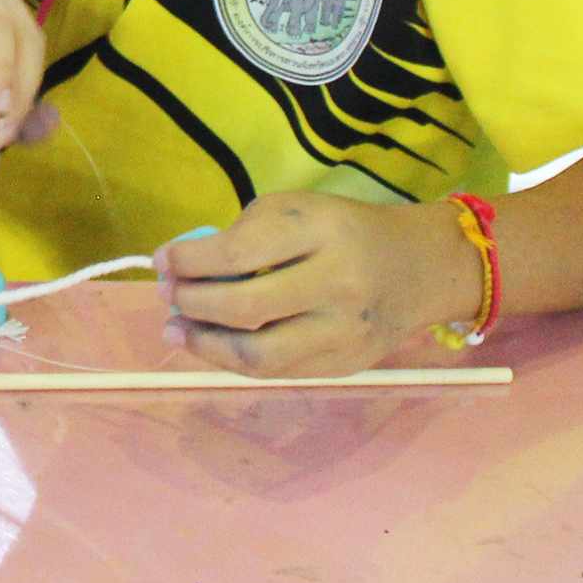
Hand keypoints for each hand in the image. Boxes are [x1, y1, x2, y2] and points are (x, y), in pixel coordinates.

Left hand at [155, 195, 484, 378]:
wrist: (420, 266)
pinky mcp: (344, 365)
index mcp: (322, 231)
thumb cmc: (344, 230)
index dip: (188, 262)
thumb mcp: (298, 210)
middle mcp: (337, 284)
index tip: (162, 261)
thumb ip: (245, 236)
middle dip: (191, 303)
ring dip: (204, 344)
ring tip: (176, 328)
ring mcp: (344, 333)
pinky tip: (210, 344)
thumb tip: (182, 272)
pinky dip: (233, 360)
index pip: (238, 253)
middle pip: (245, 308)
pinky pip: (276, 372)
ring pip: (258, 355)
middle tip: (167, 294)